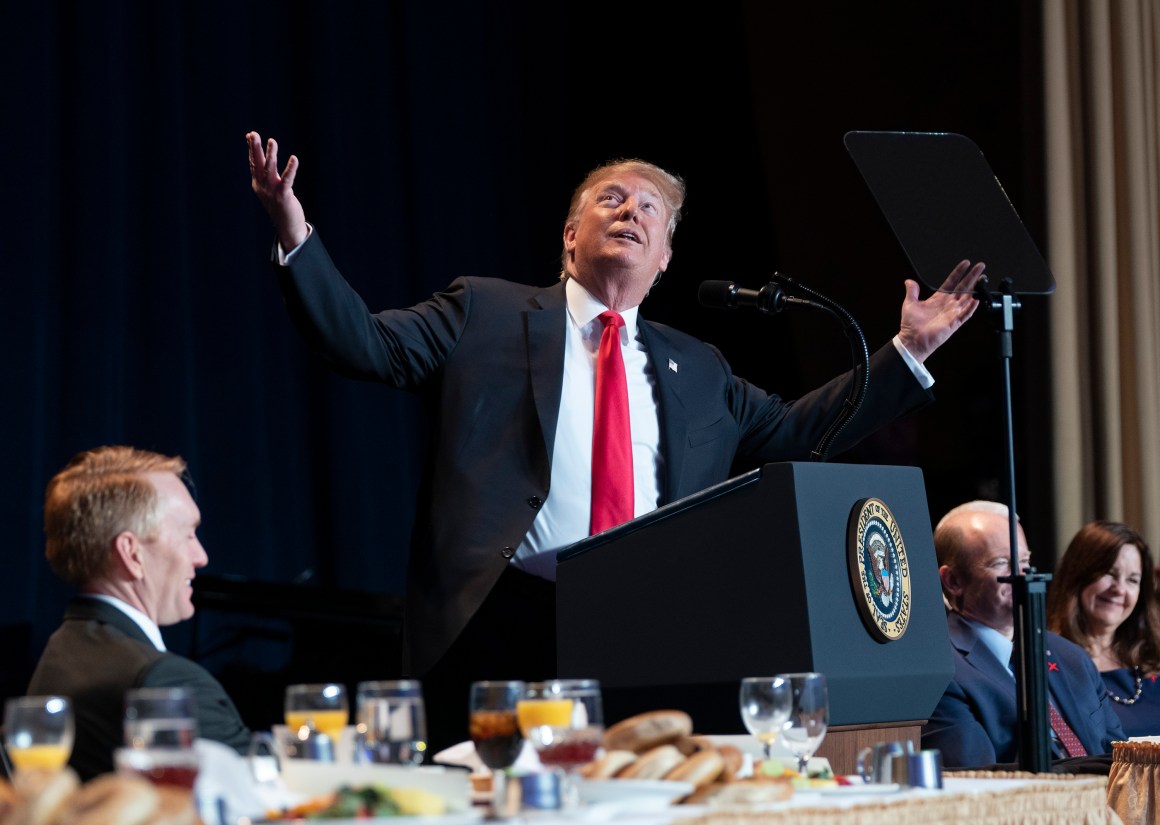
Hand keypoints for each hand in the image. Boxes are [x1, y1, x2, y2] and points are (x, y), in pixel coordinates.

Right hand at [246, 131, 308, 250]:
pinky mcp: (283, 196)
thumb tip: (265, 161)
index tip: (249, 135)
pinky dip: (290, 168)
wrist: (287, 227)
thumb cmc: (280, 206)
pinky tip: (294, 159)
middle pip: (258, 164)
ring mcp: (272, 191)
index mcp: (258, 184)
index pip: (253, 163)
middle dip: (255, 148)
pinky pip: (287, 179)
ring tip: (272, 141)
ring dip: (271, 155)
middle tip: (253, 134)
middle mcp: (262, 186)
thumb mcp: (270, 189)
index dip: (252, 149)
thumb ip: (267, 176)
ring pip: (270, 169)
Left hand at [897, 259, 984, 362]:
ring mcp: (952, 313)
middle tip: (980, 266)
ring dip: (975, 289)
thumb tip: (909, 281)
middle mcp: (947, 304)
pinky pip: (965, 314)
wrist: (912, 340)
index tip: (966, 263)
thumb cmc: (911, 325)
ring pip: (967, 298)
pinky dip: (970, 308)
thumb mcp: (909, 304)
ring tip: (982, 279)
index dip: (958, 272)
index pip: (951, 282)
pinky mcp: (954, 323)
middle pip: (963, 287)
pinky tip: (976, 300)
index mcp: (938, 298)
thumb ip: (912, 291)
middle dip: (972, 276)